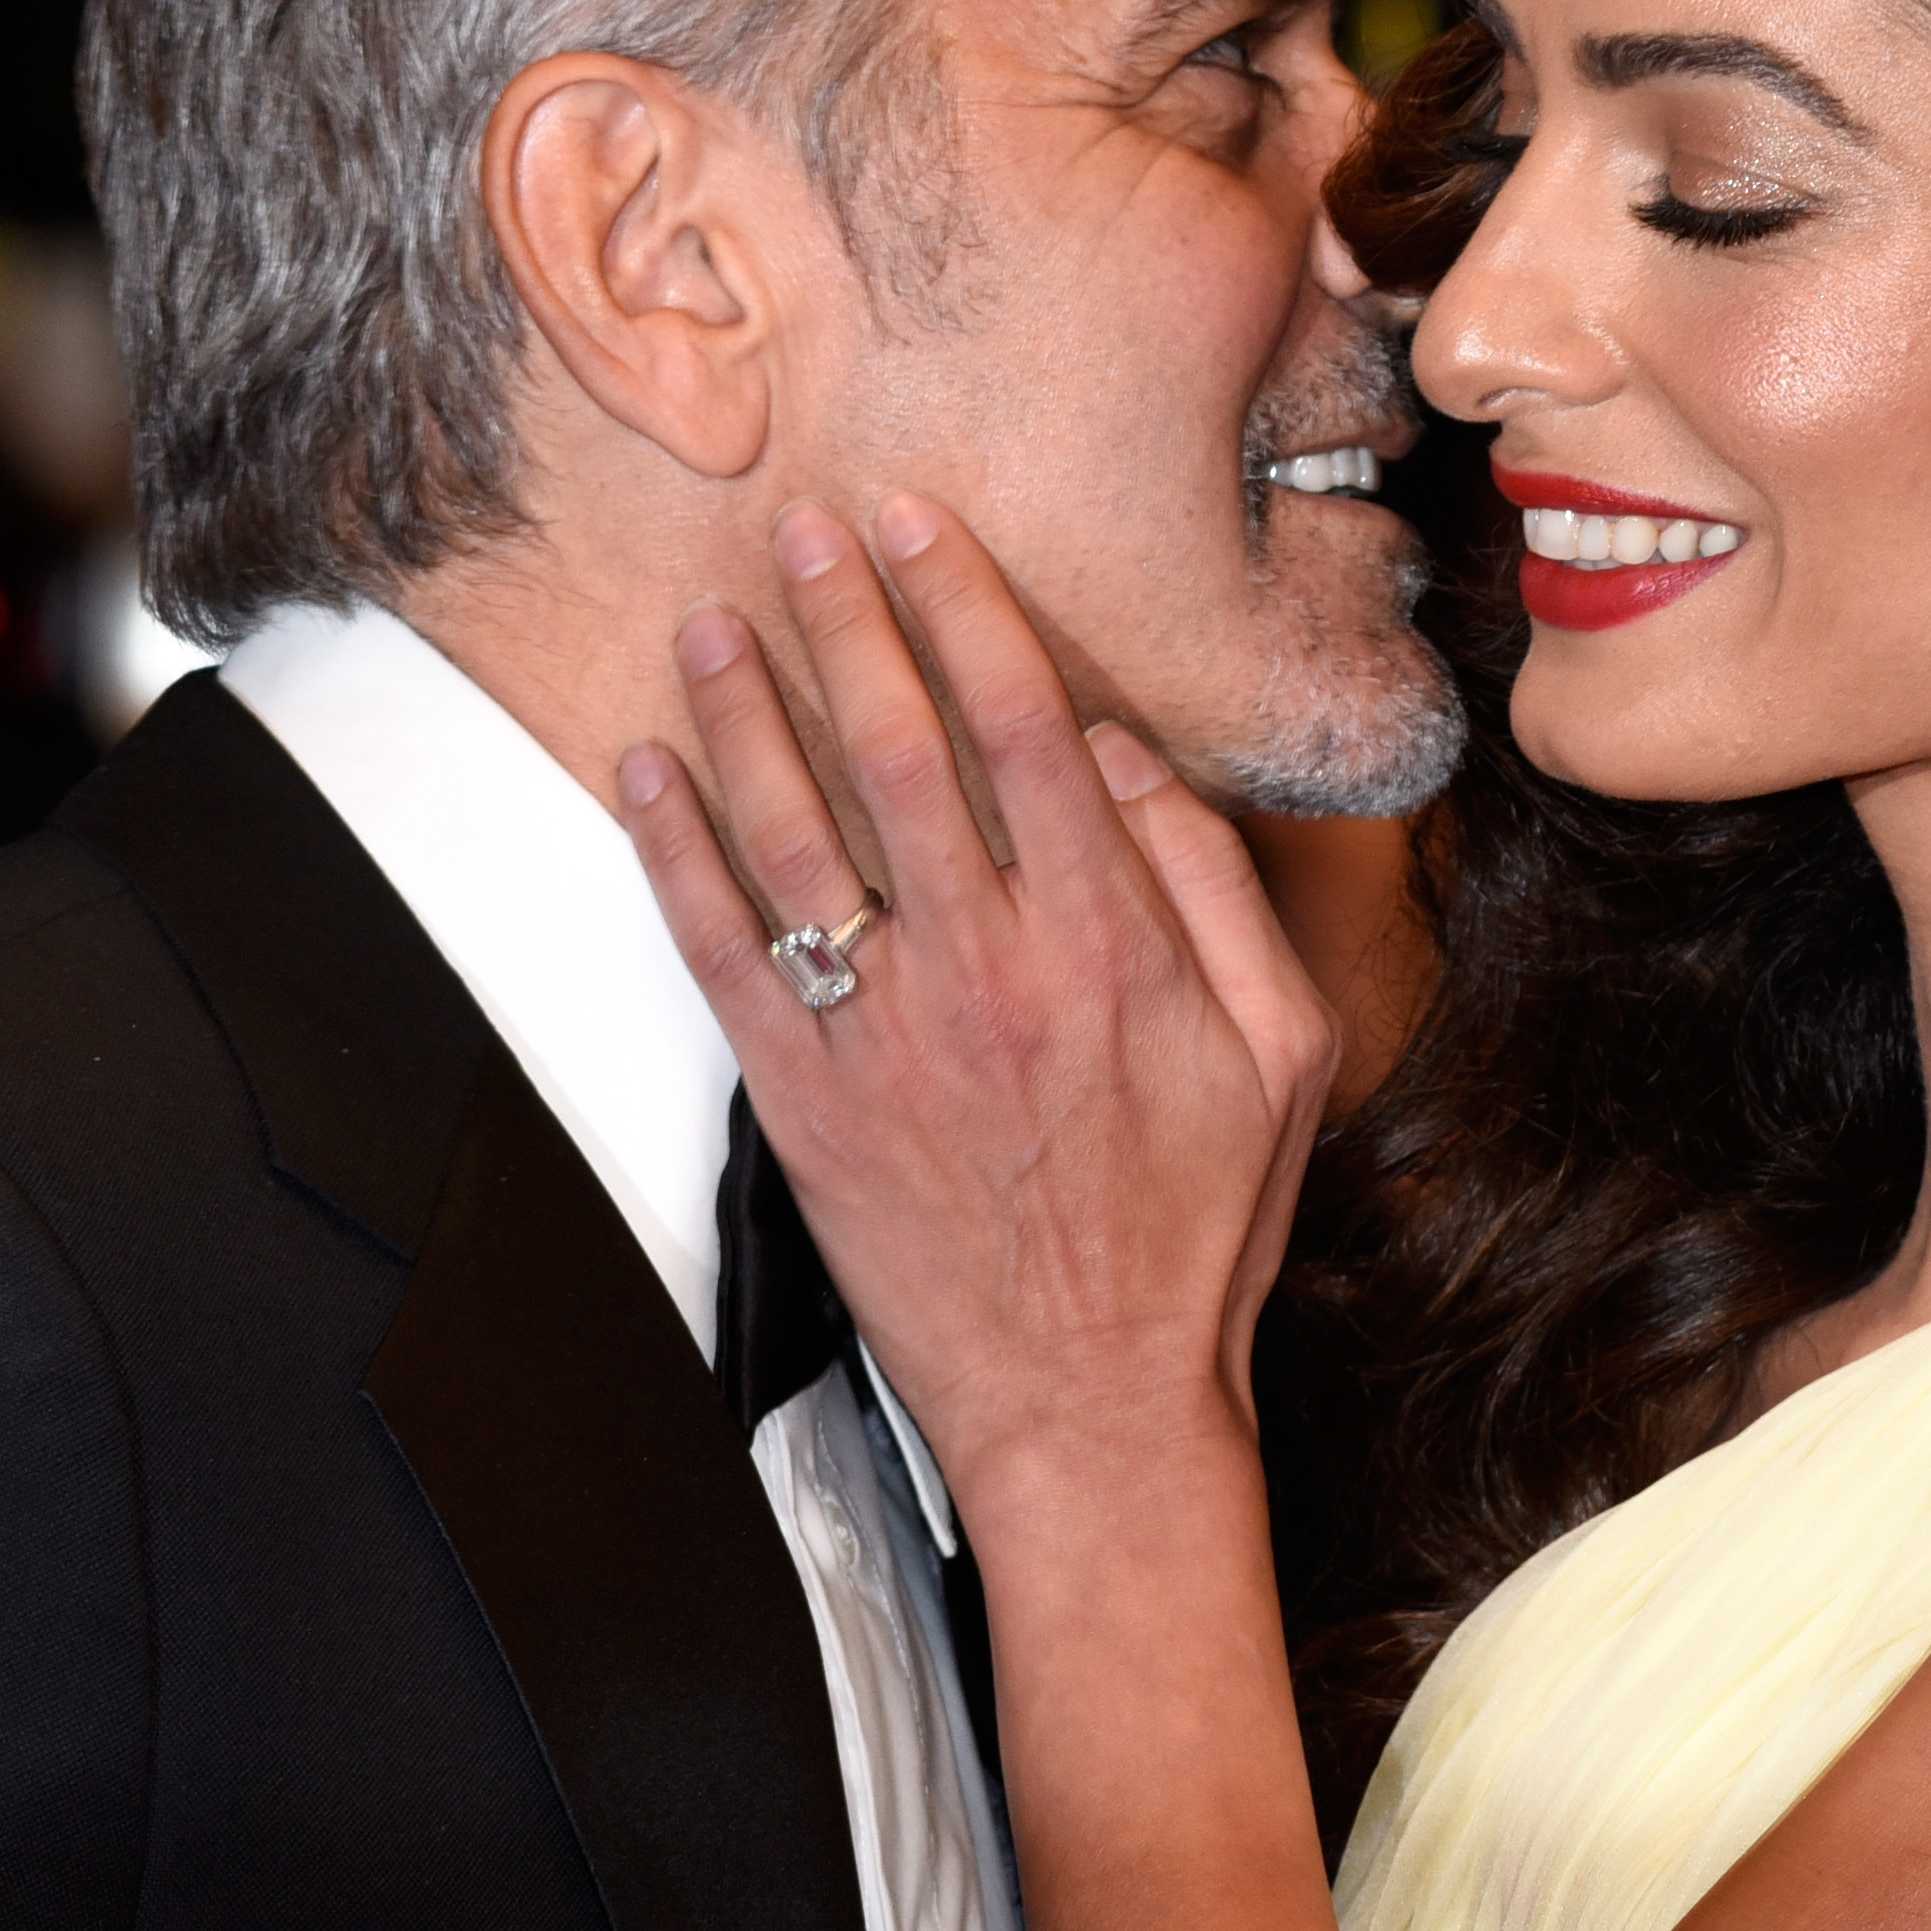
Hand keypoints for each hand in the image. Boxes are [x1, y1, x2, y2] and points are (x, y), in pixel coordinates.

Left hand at [605, 497, 1339, 1511]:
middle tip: (799, 528)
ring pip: (792, 833)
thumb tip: (1121, 756)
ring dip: (744, 710)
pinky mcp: (805, 1105)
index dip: (962, 605)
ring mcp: (885, 1039)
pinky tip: (646, 769)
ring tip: (712, 619)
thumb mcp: (1284, 1054)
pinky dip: (673, 851)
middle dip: (843, 619)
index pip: (1019, 724)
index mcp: (1110, 944)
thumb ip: (1214, 889)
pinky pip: (721, 952)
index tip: (918, 526)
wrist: (1094, 1404)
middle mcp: (988, 972)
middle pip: (896, 748)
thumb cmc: (1198, 1232)